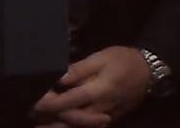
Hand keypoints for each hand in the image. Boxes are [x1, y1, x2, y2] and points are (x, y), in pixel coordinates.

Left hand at [29, 46, 152, 126]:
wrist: (149, 72)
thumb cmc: (122, 60)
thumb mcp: (100, 58)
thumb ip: (78, 69)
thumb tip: (57, 78)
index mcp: (98, 91)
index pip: (68, 102)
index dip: (49, 104)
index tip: (33, 103)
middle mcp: (100, 109)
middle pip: (72, 121)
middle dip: (50, 121)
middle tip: (31, 118)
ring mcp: (105, 117)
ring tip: (40, 127)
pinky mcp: (109, 120)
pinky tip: (59, 126)